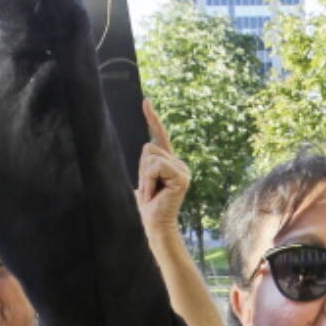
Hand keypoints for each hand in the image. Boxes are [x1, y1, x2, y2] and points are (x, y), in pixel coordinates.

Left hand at [135, 101, 190, 235]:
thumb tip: (145, 150)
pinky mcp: (182, 177)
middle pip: (149, 147)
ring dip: (145, 176)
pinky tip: (156, 193)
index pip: (160, 136)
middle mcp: (179, 164)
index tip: (145, 101)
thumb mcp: (144, 180)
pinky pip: (157, 166)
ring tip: (152, 192)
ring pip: (151, 156)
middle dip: (142, 168)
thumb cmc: (148, 206)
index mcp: (170, 163)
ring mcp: (183, 170)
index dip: (152, 119)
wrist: (155, 224)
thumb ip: (146, 165)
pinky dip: (150, 179)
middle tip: (148, 189)